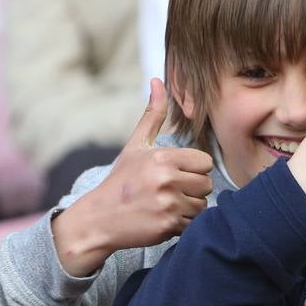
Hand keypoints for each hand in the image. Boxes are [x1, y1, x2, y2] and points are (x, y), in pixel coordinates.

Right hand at [53, 78, 213, 276]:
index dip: (192, 170)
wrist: (99, 219)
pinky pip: (193, 224)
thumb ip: (152, 115)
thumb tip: (157, 80)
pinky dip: (182, 225)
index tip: (174, 175)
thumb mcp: (135, 146)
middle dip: (192, 190)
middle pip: (206, 184)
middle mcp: (166, 179)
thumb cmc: (121, 180)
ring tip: (165, 206)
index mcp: (162, 157)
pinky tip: (163, 219)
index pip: (204, 162)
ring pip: (202, 205)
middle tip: (169, 192)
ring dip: (188, 208)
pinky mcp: (168, 225)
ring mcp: (168, 203)